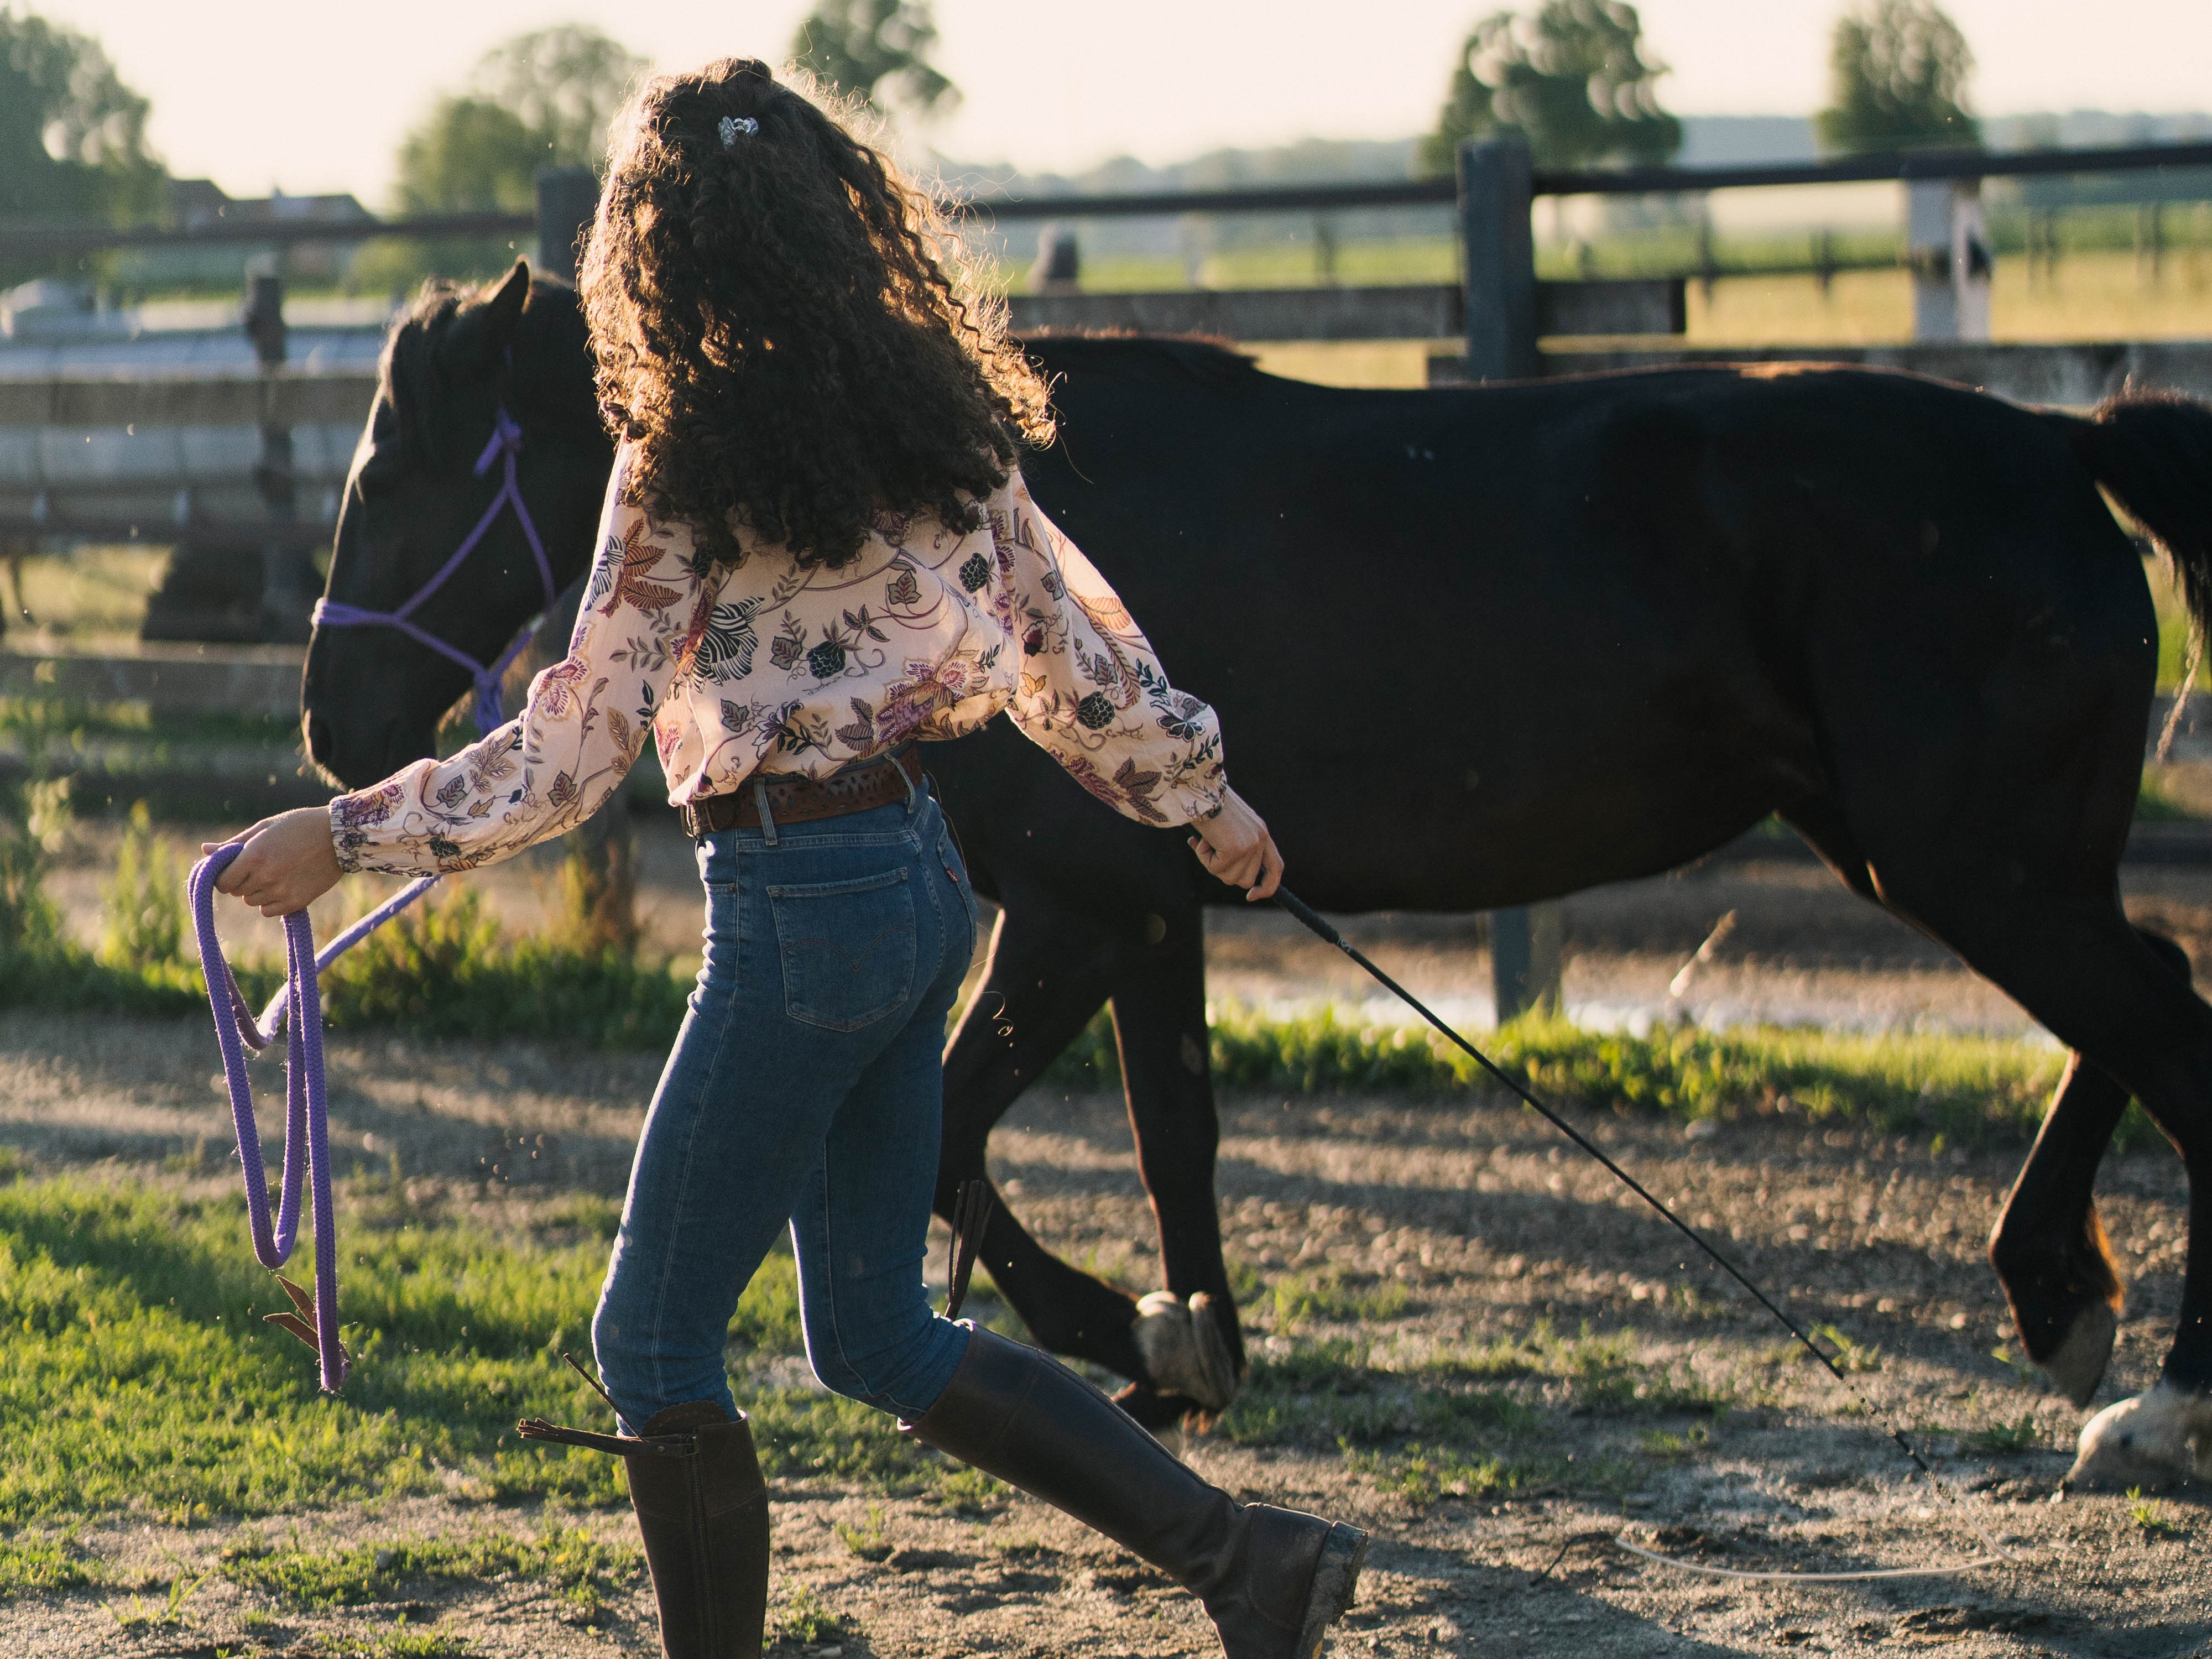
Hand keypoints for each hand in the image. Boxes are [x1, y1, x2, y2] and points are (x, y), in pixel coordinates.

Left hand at [202, 807, 344, 917]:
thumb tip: (204, 850)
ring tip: (277, 873)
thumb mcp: (265, 828)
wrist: (341, 837)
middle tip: (261, 866)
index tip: (233, 869)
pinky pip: (268, 911)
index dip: (224, 876)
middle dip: (242, 881)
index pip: (222, 881)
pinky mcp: (296, 902)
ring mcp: (281, 891)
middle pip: (237, 892)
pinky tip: (285, 885)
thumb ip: (233, 844)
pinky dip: (271, 902)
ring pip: (252, 901)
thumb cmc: (300, 826)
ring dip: (257, 891)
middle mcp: (265, 877)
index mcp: (254, 856)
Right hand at [1188, 787, 1283, 900]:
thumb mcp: (1230, 826)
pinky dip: (1203, 858)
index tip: (1251, 896)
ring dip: (1211, 864)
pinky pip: (1216, 869)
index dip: (1267, 886)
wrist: (1200, 788)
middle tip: (1209, 852)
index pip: (1276, 868)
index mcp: (1262, 833)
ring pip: (1230, 878)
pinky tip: (1199, 840)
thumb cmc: (1208, 803)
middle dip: (1224, 872)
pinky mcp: (1236, 848)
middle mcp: (1260, 839)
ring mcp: (1250, 844)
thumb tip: (1225, 871)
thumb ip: (1234, 846)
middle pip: (1246, 879)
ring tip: (1203, 842)